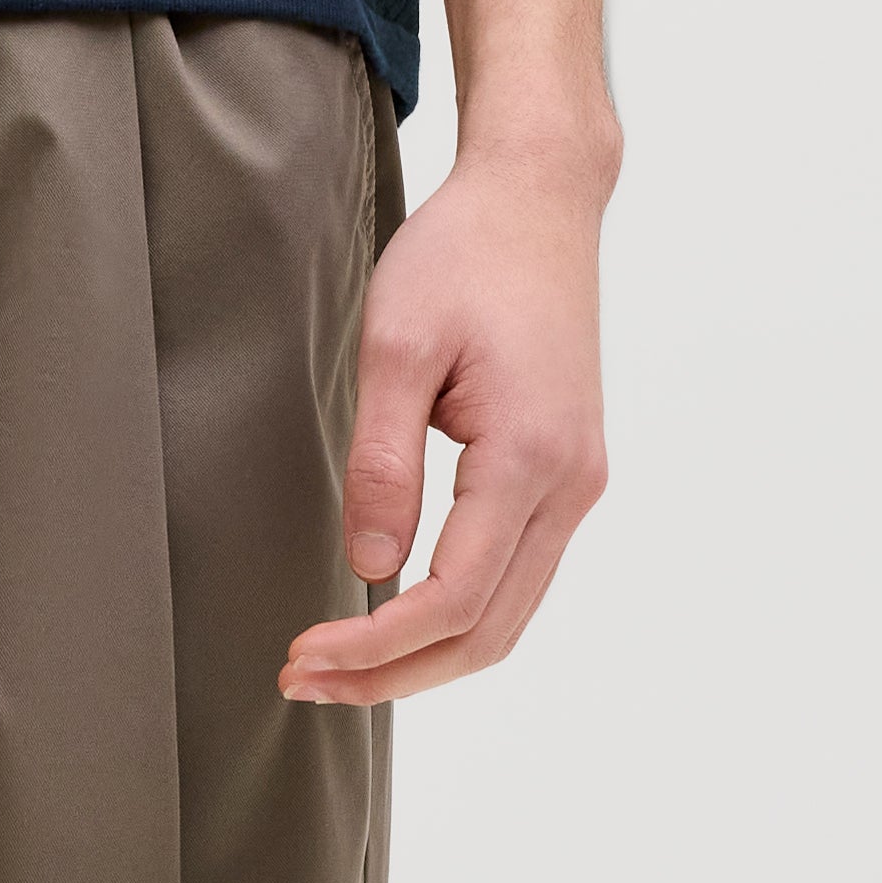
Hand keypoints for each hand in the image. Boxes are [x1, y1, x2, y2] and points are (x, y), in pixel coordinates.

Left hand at [279, 135, 610, 702]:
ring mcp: (579, 485)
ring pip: (509, 616)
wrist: (538, 201)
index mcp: (532, 457)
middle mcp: (572, 485)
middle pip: (488, 632)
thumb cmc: (462, 256)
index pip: (452, 598)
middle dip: (394, 673)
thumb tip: (368, 567)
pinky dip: (457, 617)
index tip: (302, 655)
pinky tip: (393, 617)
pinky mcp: (568, 475)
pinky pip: (516, 577)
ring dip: (425, 656)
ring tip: (338, 664)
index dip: (375, 646)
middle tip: (304, 682)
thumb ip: (383, 463)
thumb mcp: (398, 345)